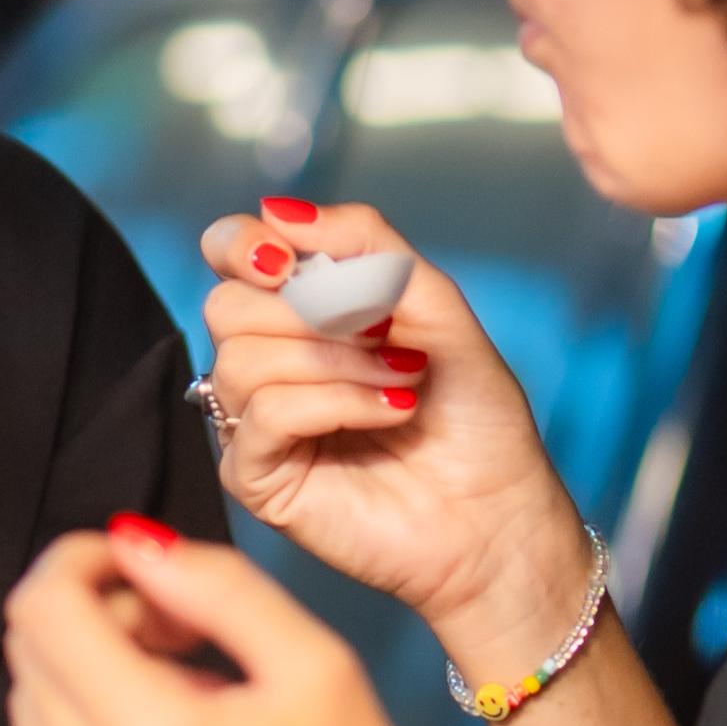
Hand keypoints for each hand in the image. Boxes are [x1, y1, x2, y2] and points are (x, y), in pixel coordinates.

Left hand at [3, 518, 508, 725]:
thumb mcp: (316, 665)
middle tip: (175, 635)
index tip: (133, 568)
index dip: (79, 562)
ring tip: (176, 699)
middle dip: (90, 618)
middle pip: (29, 655)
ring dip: (84, 681)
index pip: (43, 607)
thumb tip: (130, 542)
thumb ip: (216, 586)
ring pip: (28, 713)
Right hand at [192, 201, 599, 662]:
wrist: (500, 512)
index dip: (243, 244)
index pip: (228, 255)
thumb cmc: (473, 417)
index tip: (290, 258)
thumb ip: (365, 247)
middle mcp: (267, 364)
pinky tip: (389, 412)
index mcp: (298, 315)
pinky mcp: (259, 478)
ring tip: (401, 381)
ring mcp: (256, 424)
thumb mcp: (435, 305)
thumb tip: (279, 213)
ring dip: (336, 360)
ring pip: (242, 358)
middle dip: (311, 311)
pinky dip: (335, 402)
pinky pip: (266, 414)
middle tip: (381, 331)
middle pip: (226, 305)